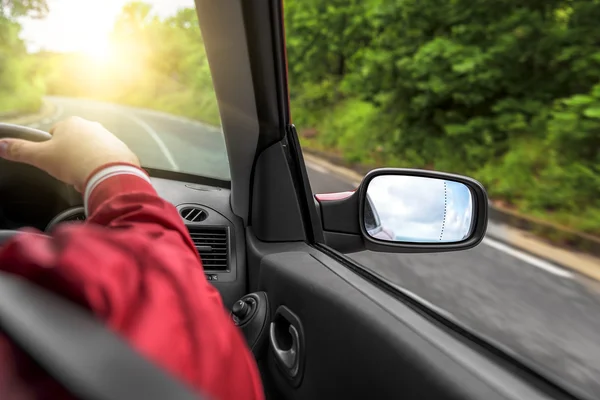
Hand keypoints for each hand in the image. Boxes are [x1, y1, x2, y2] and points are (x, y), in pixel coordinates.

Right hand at [0, 117, 138, 190]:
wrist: (110, 173)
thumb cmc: (74, 162)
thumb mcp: (41, 157)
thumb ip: (20, 150)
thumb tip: (0, 144)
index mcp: (72, 123)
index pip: (55, 134)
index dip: (52, 150)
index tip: (54, 162)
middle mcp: (93, 126)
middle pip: (75, 144)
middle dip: (71, 159)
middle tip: (69, 173)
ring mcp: (111, 138)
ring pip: (92, 153)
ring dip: (87, 165)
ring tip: (85, 178)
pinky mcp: (124, 152)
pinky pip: (109, 161)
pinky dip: (103, 170)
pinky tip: (100, 179)